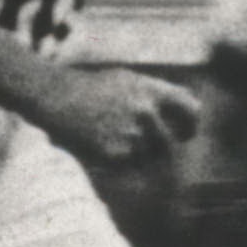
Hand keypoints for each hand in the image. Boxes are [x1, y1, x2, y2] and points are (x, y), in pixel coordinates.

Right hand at [41, 64, 202, 172]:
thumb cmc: (89, 88)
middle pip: (171, 143)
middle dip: (161, 148)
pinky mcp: (115, 153)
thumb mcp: (127, 80)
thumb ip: (157, 94)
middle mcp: (146, 112)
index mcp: (152, 91)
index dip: (190, 124)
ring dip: (135, 156)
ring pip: (148, 158)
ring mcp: (131, 133)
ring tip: (110, 139)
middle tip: (145, 147)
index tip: (185, 133)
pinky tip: (99, 146)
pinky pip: (128, 166)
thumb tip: (189, 107)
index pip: (191, 110)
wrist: (54, 97)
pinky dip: (118, 162)